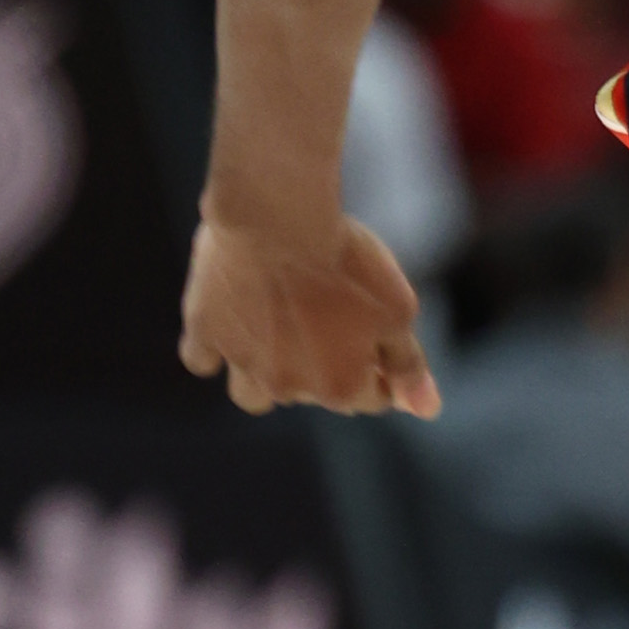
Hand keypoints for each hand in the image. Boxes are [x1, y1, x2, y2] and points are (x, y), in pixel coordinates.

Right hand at [180, 208, 438, 418]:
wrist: (281, 217)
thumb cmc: (348, 260)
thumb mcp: (398, 310)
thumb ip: (409, 365)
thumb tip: (427, 411)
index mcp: (340, 385)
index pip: (370, 398)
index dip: (378, 372)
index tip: (376, 339)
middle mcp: (288, 385)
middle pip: (310, 394)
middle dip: (322, 370)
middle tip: (326, 320)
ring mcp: (241, 362)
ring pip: (251, 394)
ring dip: (265, 377)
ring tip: (276, 339)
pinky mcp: (205, 331)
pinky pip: (201, 359)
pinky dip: (212, 351)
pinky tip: (226, 326)